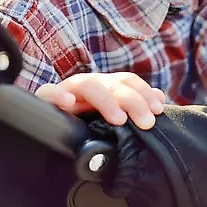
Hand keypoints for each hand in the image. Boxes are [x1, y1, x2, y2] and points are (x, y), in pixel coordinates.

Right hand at [35, 72, 166, 128]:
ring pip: (88, 85)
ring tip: (119, 119)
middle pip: (113, 84)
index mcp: (106, 86)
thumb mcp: (112, 115)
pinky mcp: (46, 99)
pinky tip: (69, 104)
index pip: (128, 81)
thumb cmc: (85, 121)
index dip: (144, 93)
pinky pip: (49, 93)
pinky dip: (59, 95)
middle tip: (146, 122)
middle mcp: (89, 84)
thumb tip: (160, 97)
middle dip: (133, 101)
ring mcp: (68, 90)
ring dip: (106, 100)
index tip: (157, 110)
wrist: (50, 125)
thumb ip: (135, 105)